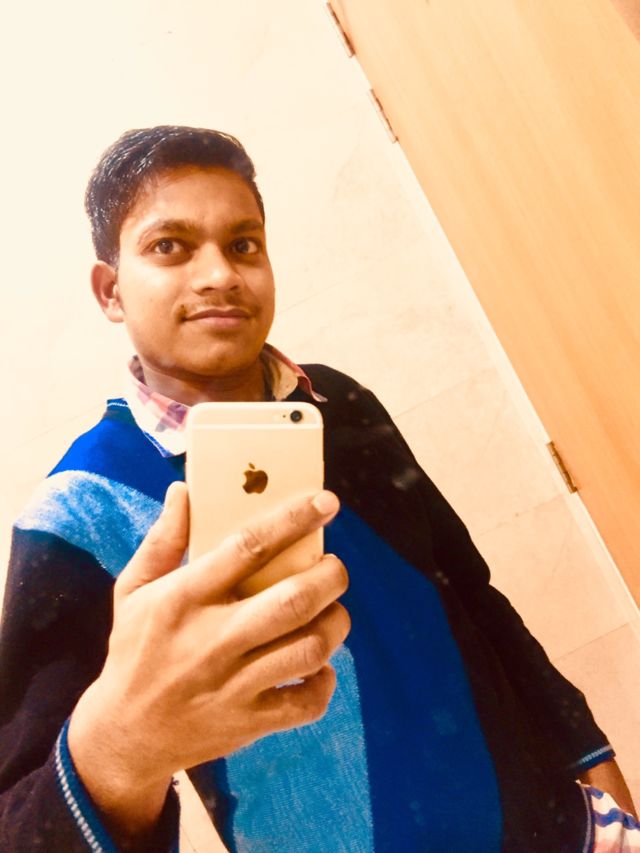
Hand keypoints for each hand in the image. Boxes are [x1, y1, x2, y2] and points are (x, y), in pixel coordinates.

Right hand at [68, 483, 348, 840]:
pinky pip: (307, 702)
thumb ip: (163, 540)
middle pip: (293, 601)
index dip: (293, 519)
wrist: (125, 735)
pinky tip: (318, 663)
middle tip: (335, 566)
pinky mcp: (250, 722)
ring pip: (308, 649)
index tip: (325, 502)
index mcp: (183, 598)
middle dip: (329, 576)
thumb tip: (182, 490)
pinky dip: (324, 680)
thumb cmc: (134, 651)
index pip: (248, 547)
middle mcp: (212, 640)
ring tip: (332, 610)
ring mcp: (234, 686)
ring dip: (334, 624)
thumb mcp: (133, 590)